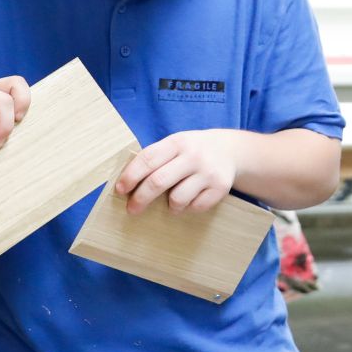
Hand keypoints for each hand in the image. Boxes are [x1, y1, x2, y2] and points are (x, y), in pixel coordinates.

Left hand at [117, 130, 239, 214]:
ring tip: (171, 202)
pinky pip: (195, 207)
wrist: (232, 150)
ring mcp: (208, 172)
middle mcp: (193, 156)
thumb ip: (156, 158)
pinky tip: (190, 200)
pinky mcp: (220, 188)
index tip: (120, 190)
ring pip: (177, 199)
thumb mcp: (176, 144)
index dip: (130, 176)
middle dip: (141, 198)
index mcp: (177, 142)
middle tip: (132, 209)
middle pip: (158, 182)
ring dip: (169, 206)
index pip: (148, 159)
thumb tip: (127, 184)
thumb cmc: (193, 150)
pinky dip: (188, 208)